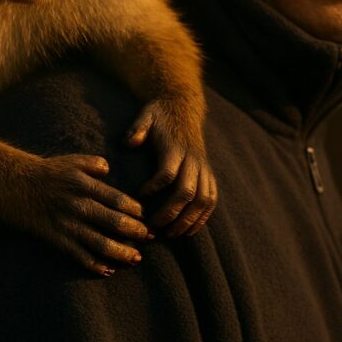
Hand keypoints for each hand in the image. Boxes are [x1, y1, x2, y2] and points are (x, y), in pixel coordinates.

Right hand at [31, 154, 154, 276]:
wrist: (16, 187)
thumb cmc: (48, 173)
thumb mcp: (72, 161)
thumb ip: (94, 164)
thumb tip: (110, 170)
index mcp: (84, 186)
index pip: (118, 200)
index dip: (135, 211)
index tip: (146, 217)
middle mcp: (78, 206)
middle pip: (113, 222)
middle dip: (136, 233)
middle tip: (151, 238)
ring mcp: (68, 225)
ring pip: (100, 244)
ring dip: (121, 253)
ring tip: (136, 258)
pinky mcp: (58, 239)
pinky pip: (79, 256)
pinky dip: (94, 265)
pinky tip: (107, 270)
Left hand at [126, 99, 216, 237]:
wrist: (183, 106)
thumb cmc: (159, 114)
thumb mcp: (146, 114)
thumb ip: (137, 128)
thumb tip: (130, 143)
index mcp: (175, 148)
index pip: (168, 173)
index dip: (154, 187)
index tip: (139, 196)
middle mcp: (193, 160)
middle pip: (187, 192)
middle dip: (171, 213)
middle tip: (153, 227)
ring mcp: (203, 167)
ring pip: (203, 199)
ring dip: (189, 220)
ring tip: (172, 235)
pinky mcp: (208, 173)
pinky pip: (211, 198)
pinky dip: (203, 217)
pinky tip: (190, 231)